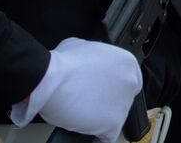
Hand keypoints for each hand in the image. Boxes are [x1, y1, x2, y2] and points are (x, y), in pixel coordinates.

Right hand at [11, 37, 141, 142]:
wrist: (50, 80)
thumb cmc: (62, 64)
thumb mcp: (84, 47)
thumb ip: (96, 56)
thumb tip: (90, 63)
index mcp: (126, 62)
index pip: (127, 80)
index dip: (113, 87)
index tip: (103, 92)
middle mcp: (129, 82)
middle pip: (122, 99)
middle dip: (107, 102)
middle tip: (90, 102)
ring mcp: (123, 104)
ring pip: (115, 117)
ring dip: (101, 118)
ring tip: (83, 114)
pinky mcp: (113, 124)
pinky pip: (108, 137)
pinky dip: (98, 136)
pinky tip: (88, 133)